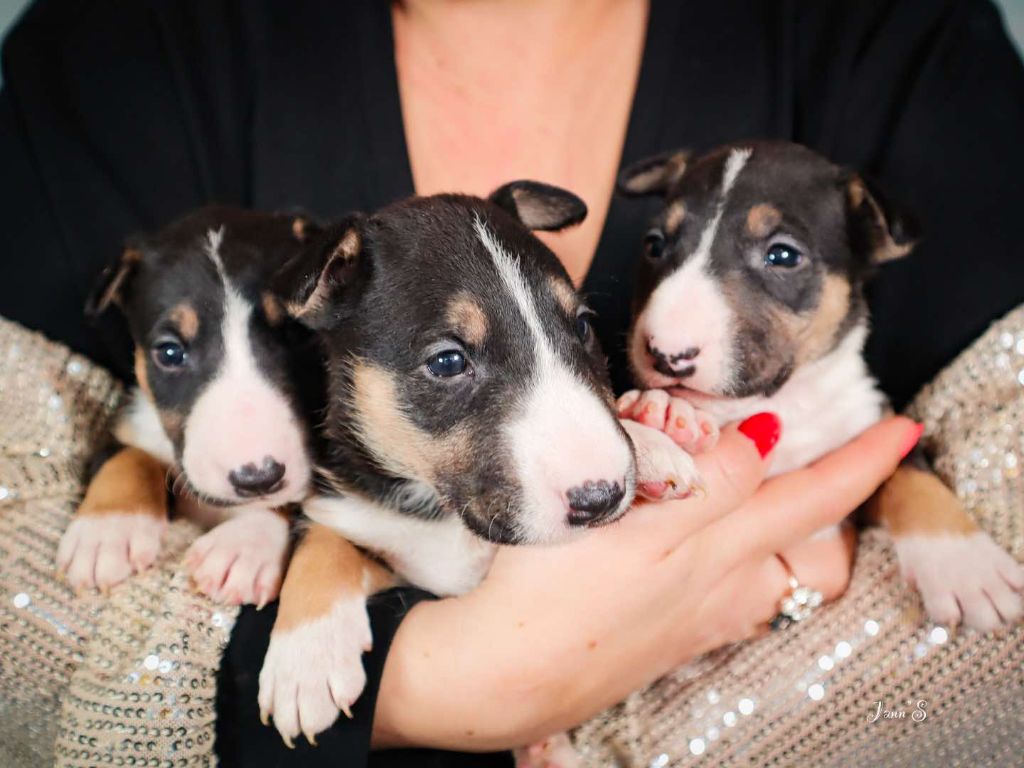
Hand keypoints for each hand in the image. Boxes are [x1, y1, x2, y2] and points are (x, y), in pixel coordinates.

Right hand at [372, 415, 920, 750]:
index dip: (863, 460)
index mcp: (724, 554)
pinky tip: (685, 537)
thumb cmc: (558, 593)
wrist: (505, 672)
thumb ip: (709, 482)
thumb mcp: (638, 523)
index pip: (816, 498)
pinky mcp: (666, 632)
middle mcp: (725, 589)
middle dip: (820, 489)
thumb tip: (765, 442)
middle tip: (805, 448)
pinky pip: (722, 583)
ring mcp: (697, 616)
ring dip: (768, 517)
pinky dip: (728, 548)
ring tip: (735, 484)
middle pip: (800, 535)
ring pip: (760, 557)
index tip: (902, 428)